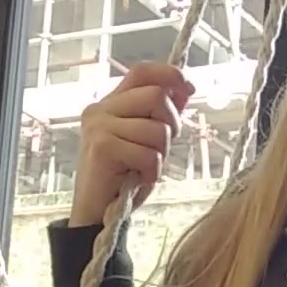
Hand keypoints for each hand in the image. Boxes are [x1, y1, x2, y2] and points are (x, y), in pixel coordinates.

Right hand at [69, 61, 194, 227]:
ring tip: (145, 167)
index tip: (189, 88)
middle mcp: (100, 109)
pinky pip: (148, 154)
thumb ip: (161, 115)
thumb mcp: (147, 141)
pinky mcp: (103, 148)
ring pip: (156, 129)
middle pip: (155, 96)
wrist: (98, 215)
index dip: (169, 74)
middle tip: (161, 148)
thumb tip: (184, 89)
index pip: (142, 71)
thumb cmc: (123, 177)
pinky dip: (152, 171)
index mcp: (110, 103)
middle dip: (171, 124)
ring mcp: (99, 127)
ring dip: (160, 154)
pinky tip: (139, 179)